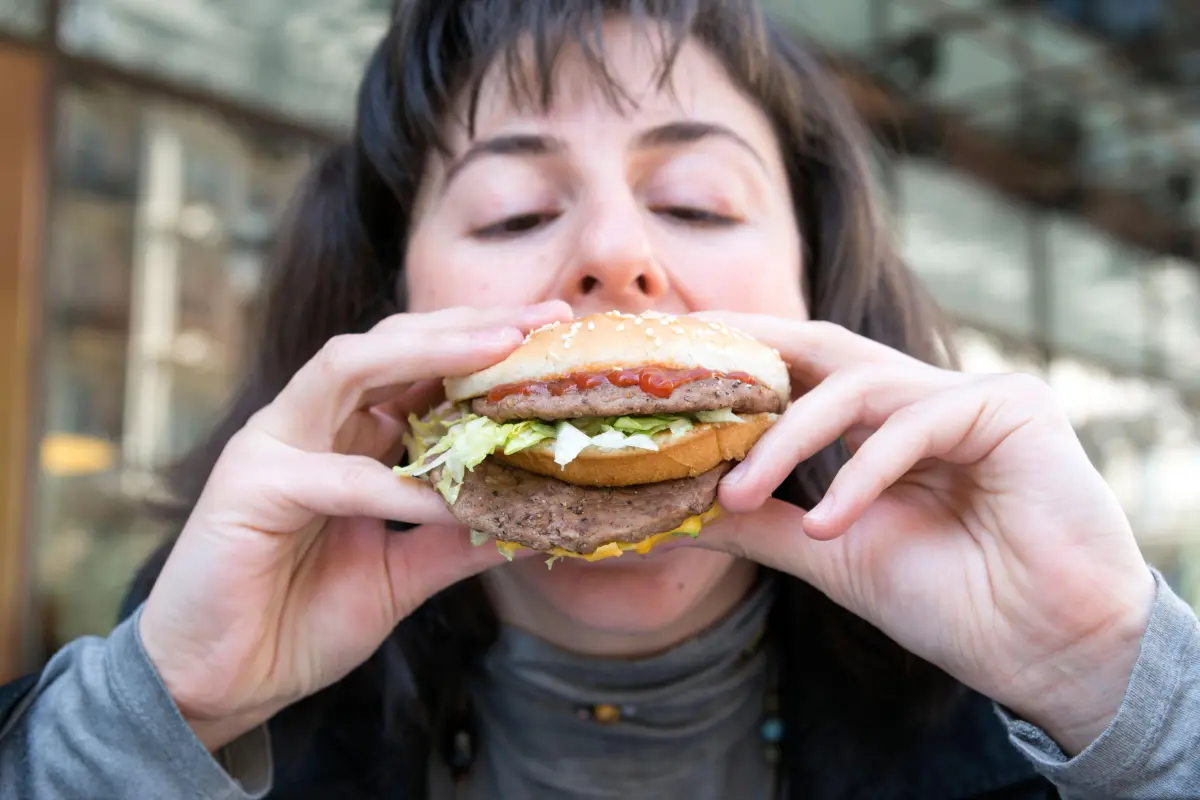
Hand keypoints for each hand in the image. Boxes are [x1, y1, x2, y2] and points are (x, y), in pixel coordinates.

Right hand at [138, 302, 571, 750]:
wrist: (221, 685)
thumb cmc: (300, 620)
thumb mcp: (404, 573)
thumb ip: (459, 540)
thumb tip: (534, 523)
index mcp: (346, 434)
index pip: (419, 365)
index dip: (484, 344)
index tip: (552, 331)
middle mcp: (310, 422)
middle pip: (392, 343)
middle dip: (470, 325)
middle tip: (541, 319)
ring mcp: (273, 445)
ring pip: (350, 367)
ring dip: (430, 353)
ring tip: (500, 351)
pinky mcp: (249, 487)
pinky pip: (336, 475)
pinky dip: (395, 484)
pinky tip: (448, 497)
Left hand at [697, 314, 1154, 754]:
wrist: (1048, 652)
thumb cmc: (951, 601)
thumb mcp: (828, 552)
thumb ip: (760, 521)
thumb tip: (676, 507)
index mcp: (881, 423)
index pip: (799, 371)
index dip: (733, 362)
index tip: (660, 368)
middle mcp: (920, 396)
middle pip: (819, 349)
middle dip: (746, 352)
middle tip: (672, 372)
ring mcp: (967, 395)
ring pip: (854, 386)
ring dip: (784, 440)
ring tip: (736, 494)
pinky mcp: (1011, 408)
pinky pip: (914, 425)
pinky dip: (861, 474)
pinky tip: (830, 526)